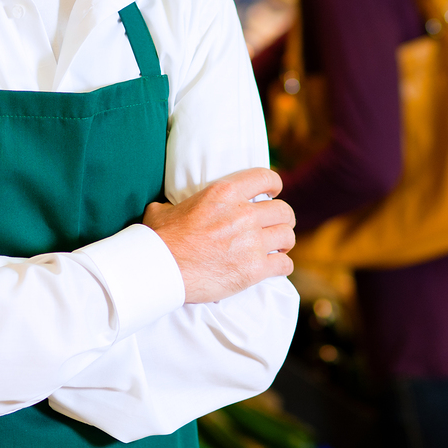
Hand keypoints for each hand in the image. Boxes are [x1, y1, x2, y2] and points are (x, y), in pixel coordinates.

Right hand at [142, 168, 294, 303]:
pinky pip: (284, 265)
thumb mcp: (165, 209)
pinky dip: (282, 267)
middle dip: (283, 219)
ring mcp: (251, 242)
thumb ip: (176, 205)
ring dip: (284, 242)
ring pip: (287, 236)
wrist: (161, 269)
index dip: (274, 185)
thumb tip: (166, 208)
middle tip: (276, 226)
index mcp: (224, 193)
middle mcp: (243, 214)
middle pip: (283, 210)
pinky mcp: (254, 268)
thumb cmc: (160, 240)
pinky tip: (275, 268)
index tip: (273, 193)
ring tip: (278, 248)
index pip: (265, 177)